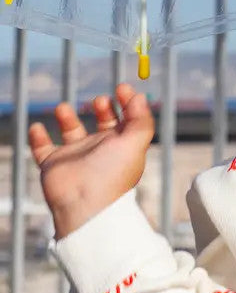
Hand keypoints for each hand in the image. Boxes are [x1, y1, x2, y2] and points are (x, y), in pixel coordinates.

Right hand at [29, 84, 154, 238]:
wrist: (84, 204)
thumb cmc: (112, 174)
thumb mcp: (136, 143)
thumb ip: (141, 119)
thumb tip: (141, 97)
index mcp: (122, 145)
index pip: (127, 119)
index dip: (126, 102)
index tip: (121, 88)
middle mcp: (100, 150)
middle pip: (102, 122)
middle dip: (102, 107)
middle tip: (99, 101)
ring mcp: (76, 157)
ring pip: (71, 131)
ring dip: (67, 117)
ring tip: (63, 108)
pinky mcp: (54, 165)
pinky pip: (43, 148)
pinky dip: (38, 137)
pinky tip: (39, 127)